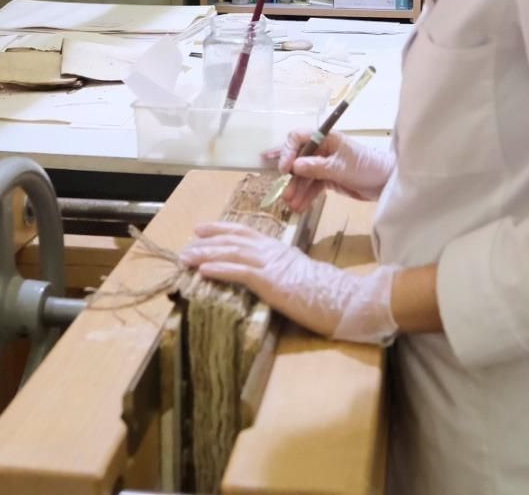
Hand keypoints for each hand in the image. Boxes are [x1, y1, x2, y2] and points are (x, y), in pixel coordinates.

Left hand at [180, 223, 397, 343]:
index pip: (246, 233)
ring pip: (232, 253)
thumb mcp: (297, 275)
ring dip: (206, 254)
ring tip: (186, 257)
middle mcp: (273, 251)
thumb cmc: (324, 292)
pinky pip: (240, 272)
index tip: (202, 229)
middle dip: (208, 241)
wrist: (342, 299)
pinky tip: (203, 271)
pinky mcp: (271, 281)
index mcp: (279, 249)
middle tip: (187, 243)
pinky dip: (220, 269)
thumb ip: (280, 270)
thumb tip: (263, 274)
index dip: (222, 229)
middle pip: (235, 239)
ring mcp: (271, 265)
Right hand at [262, 128, 393, 211]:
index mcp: (326, 138)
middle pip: (299, 160)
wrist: (387, 182)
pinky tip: (300, 207)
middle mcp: (323, 149)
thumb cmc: (367, 167)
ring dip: (297, 190)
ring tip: (291, 205)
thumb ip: (316, 167)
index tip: (284, 169)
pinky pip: (313, 186)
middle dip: (291, 177)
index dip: (288, 151)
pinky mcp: (329, 179)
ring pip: (305, 176)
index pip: (299, 138)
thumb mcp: (340, 167)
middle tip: (285, 194)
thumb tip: (294, 166)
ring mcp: (325, 164)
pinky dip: (306, 196)